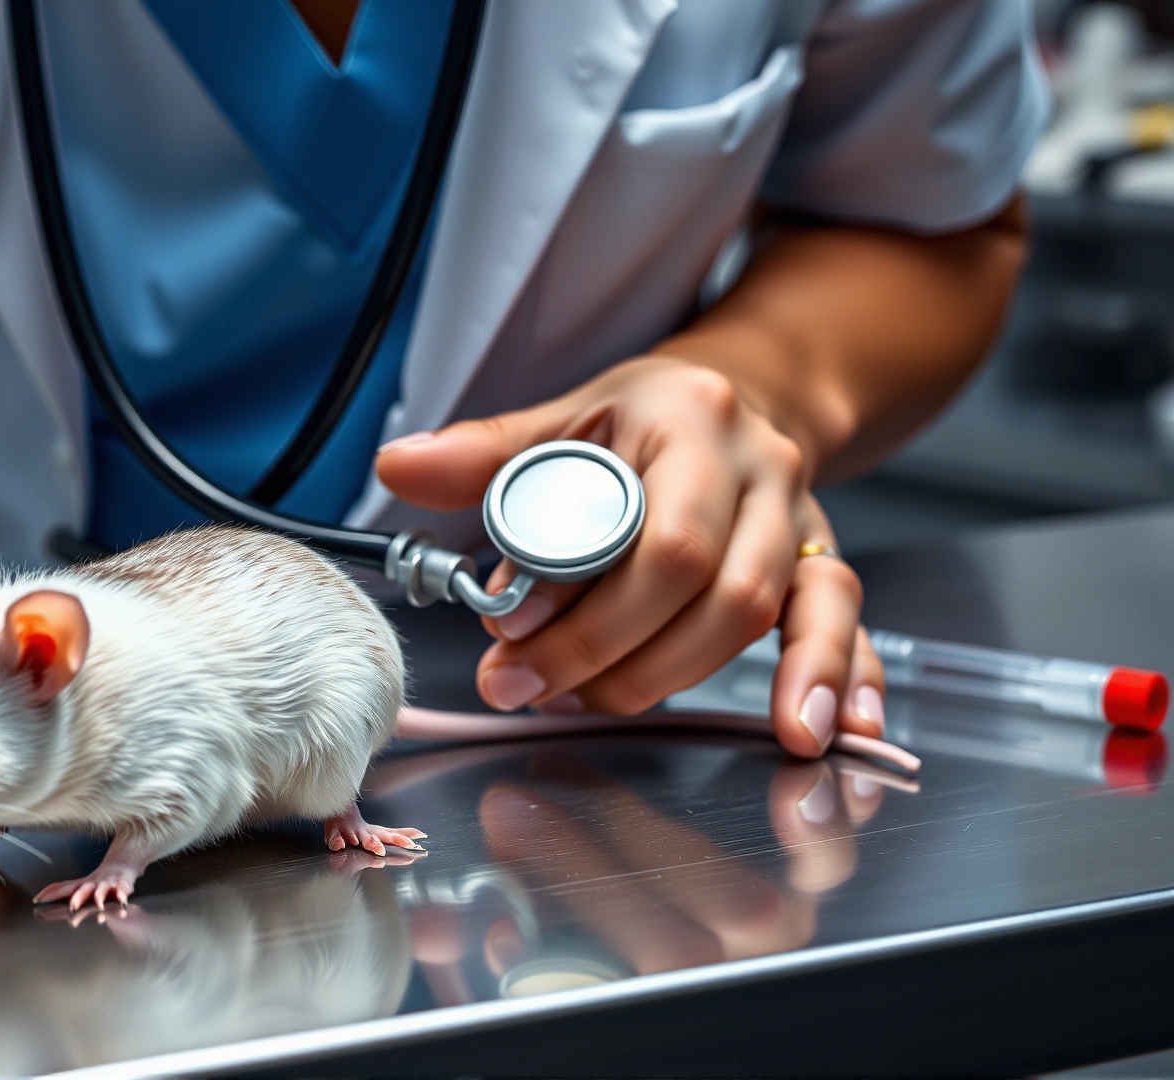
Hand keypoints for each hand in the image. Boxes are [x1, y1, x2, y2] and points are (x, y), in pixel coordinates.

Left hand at [376, 356, 884, 757]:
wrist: (740, 396)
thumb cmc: (643, 417)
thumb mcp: (565, 416)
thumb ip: (484, 452)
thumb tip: (398, 467)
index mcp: (693, 422)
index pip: (655, 538)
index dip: (583, 608)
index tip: (506, 643)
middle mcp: (763, 473)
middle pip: (715, 591)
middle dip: (618, 657)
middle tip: (533, 690)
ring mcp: (803, 523)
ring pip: (773, 616)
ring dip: (684, 678)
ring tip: (606, 709)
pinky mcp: (825, 569)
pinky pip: (848, 630)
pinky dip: (842, 684)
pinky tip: (821, 736)